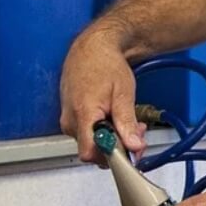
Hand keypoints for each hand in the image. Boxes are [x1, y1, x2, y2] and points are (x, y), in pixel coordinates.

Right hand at [59, 27, 146, 162]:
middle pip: (94, 151)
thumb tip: (133, 146)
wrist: (92, 48)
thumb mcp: (122, 93)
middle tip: (136, 134)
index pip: (90, 153)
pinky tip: (116, 120)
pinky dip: (106, 132)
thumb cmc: (105, 64)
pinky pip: (89, 134)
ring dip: (114, 139)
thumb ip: (126, 122)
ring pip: (93, 144)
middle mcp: (71, 121)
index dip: (111, 157)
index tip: (129, 152)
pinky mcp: (72, 119)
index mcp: (83, 114)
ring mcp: (69, 121)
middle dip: (119, 147)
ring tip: (128, 123)